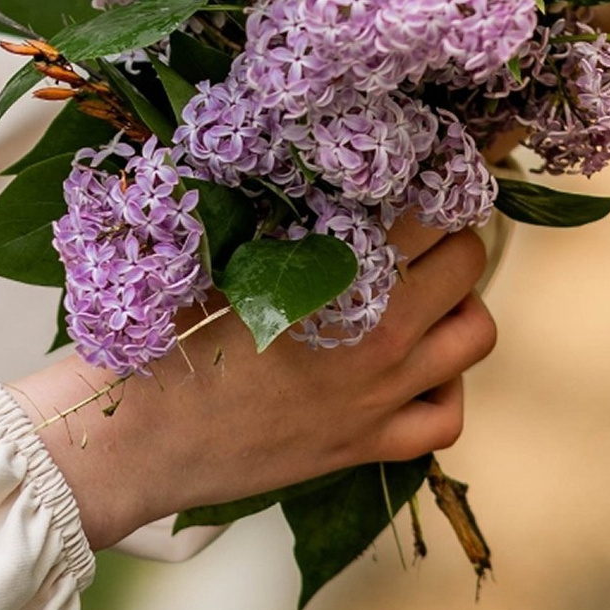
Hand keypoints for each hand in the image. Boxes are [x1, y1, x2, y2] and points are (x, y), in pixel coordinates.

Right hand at [8, 223, 495, 553]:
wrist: (134, 446)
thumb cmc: (159, 345)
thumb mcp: (214, 261)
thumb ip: (273, 223)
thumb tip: (309, 177)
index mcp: (335, 277)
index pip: (422, 209)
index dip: (429, 177)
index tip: (420, 164)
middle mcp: (377, 336)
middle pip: (466, 263)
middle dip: (449, 232)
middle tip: (416, 223)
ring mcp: (378, 397)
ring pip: (475, 336)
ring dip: (459, 303)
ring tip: (423, 290)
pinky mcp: (366, 446)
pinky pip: (446, 418)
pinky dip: (444, 388)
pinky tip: (413, 369)